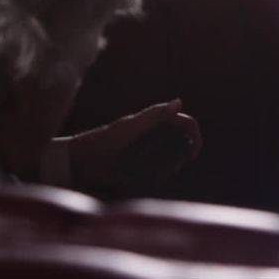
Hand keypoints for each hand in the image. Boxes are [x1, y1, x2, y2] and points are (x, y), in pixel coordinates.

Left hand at [68, 99, 200, 193]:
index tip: (193, 152)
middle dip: (184, 152)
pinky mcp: (144, 166)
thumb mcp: (131, 125)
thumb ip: (155, 115)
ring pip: (174, 157)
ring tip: (158, 171)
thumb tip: (179, 101)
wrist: (84, 161)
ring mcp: (151, 150)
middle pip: (182, 140)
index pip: (185, 123)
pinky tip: (151, 177)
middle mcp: (156, 134)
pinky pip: (162, 171)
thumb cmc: (106, 139)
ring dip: (173, 165)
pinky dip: (162, 174)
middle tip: (175, 165)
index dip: (194, 134)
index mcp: (156, 121)